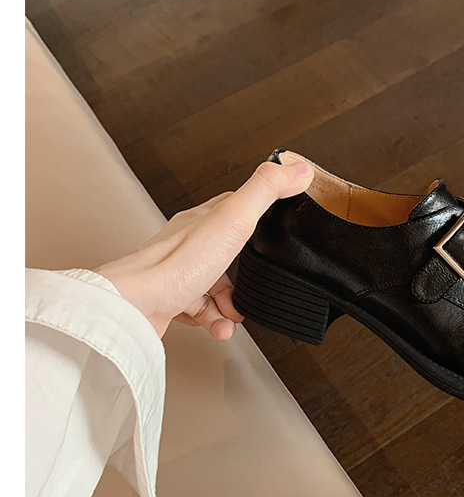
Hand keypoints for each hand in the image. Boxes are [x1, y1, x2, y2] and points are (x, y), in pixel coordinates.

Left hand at [96, 160, 312, 339]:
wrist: (133, 307)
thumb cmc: (175, 265)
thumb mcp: (233, 220)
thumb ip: (266, 191)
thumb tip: (297, 169)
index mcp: (203, 219)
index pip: (234, 204)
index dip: (258, 209)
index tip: (277, 214)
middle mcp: (189, 244)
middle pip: (229, 252)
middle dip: (247, 273)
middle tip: (255, 283)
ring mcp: (179, 273)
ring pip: (216, 287)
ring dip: (232, 305)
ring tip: (234, 315)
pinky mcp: (171, 301)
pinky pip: (202, 312)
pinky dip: (216, 322)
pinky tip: (220, 327)